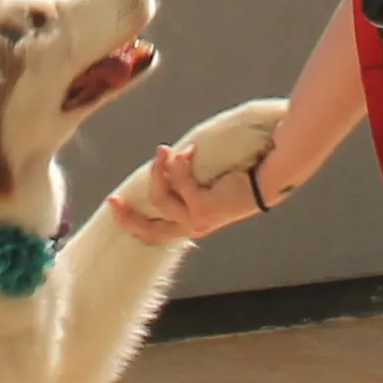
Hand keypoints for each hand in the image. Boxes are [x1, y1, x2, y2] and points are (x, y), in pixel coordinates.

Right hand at [126, 141, 274, 239]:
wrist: (268, 177)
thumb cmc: (240, 175)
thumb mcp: (205, 181)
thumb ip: (184, 179)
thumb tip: (162, 158)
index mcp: (194, 223)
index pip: (156, 232)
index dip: (131, 221)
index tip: (115, 202)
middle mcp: (194, 226)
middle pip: (150, 231)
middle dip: (129, 216)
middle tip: (114, 198)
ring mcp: (198, 220)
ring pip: (159, 198)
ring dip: (158, 170)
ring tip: (165, 150)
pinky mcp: (203, 207)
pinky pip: (179, 181)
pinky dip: (180, 163)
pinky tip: (190, 151)